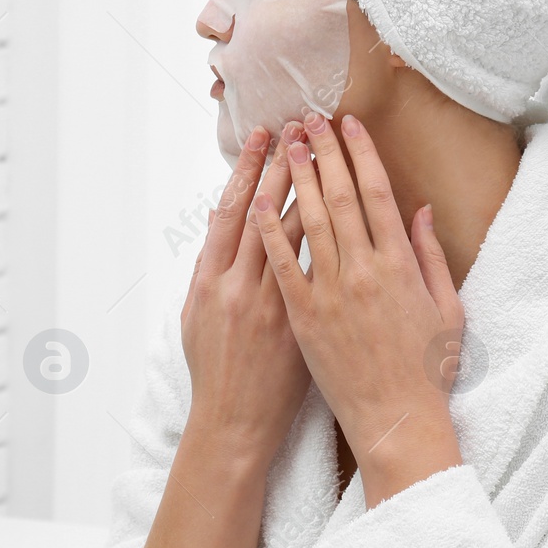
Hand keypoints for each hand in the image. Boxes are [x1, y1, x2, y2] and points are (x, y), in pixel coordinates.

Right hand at [180, 124, 308, 464]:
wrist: (237, 424)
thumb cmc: (214, 369)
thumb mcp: (195, 314)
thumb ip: (207, 265)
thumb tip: (220, 220)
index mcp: (213, 279)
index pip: (235, 209)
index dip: (250, 168)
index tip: (265, 134)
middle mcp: (245, 286)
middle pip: (273, 209)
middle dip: (290, 163)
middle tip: (305, 123)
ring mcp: (280, 304)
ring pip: (304, 233)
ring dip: (318, 187)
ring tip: (331, 150)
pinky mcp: (308, 323)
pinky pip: (326, 271)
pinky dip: (339, 240)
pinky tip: (352, 210)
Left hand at [251, 112, 465, 506]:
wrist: (397, 421)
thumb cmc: (427, 370)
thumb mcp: (447, 309)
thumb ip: (431, 257)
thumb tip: (420, 211)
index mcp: (401, 266)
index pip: (377, 194)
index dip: (361, 155)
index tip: (349, 125)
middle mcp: (364, 272)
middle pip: (339, 197)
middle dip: (325, 153)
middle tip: (309, 119)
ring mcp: (331, 293)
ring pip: (308, 222)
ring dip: (296, 179)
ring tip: (286, 144)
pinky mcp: (303, 317)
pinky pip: (282, 265)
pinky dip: (269, 231)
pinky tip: (258, 202)